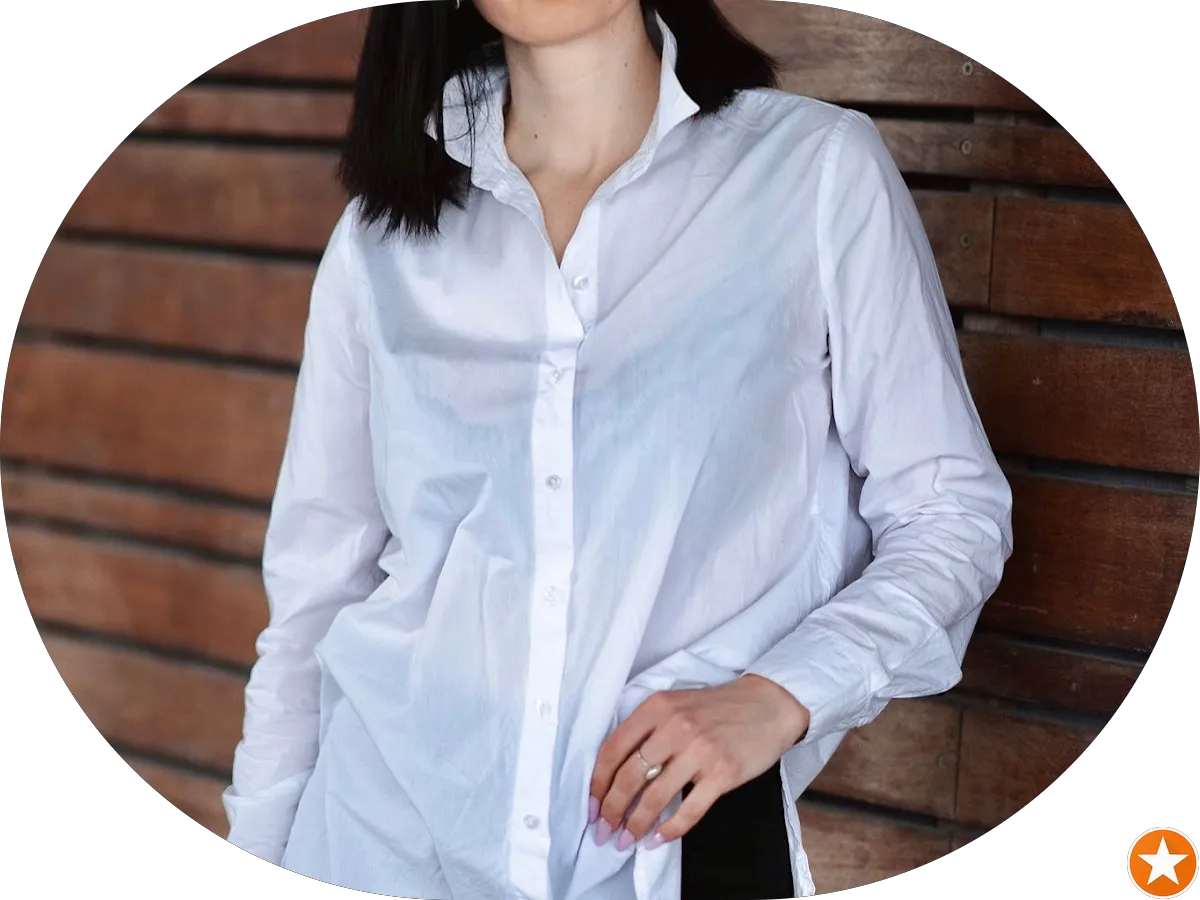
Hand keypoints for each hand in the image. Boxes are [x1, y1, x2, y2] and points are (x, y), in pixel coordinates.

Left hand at [587, 674, 809, 851]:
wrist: (767, 705)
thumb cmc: (717, 708)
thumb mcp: (675, 704)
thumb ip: (647, 730)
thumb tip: (615, 774)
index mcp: (657, 707)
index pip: (613, 750)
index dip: (597, 783)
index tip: (592, 806)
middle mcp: (675, 726)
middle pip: (629, 777)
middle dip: (612, 810)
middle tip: (605, 831)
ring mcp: (700, 750)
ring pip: (655, 797)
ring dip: (636, 824)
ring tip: (627, 839)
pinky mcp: (722, 772)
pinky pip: (689, 810)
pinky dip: (670, 830)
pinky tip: (658, 838)